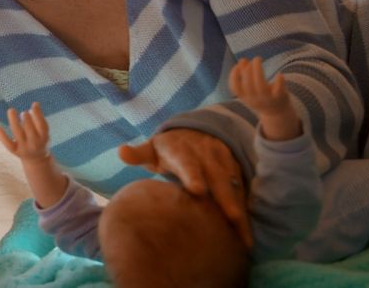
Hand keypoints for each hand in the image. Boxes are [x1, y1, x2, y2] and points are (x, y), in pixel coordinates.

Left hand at [0, 102, 50, 161]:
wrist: (36, 159)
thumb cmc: (39, 139)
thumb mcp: (43, 131)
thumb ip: (39, 119)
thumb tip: (35, 104)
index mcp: (44, 137)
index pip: (42, 125)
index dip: (38, 114)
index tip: (34, 104)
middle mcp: (34, 143)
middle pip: (30, 130)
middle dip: (27, 119)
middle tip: (24, 112)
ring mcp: (24, 148)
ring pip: (18, 133)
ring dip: (14, 121)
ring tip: (11, 110)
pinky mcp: (15, 151)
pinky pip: (7, 144)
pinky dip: (2, 136)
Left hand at [119, 129, 251, 247]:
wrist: (196, 131)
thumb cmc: (169, 149)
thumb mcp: (153, 149)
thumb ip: (139, 154)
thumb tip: (121, 152)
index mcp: (182, 152)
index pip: (187, 164)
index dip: (193, 175)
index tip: (198, 190)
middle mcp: (206, 156)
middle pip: (217, 178)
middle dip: (226, 199)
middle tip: (233, 219)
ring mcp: (223, 162)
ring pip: (234, 187)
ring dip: (240, 209)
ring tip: (244, 236)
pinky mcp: (235, 170)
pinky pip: (242, 191)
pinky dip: (246, 211)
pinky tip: (246, 235)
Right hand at [229, 57, 300, 140]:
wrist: (276, 113)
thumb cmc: (261, 97)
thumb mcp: (250, 89)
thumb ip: (245, 75)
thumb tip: (243, 60)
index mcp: (245, 97)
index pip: (235, 87)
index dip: (234, 75)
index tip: (238, 65)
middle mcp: (254, 99)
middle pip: (248, 83)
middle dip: (248, 68)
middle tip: (254, 60)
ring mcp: (266, 98)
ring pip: (260, 85)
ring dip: (258, 70)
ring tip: (258, 59)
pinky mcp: (279, 97)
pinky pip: (278, 89)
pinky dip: (279, 80)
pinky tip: (279, 73)